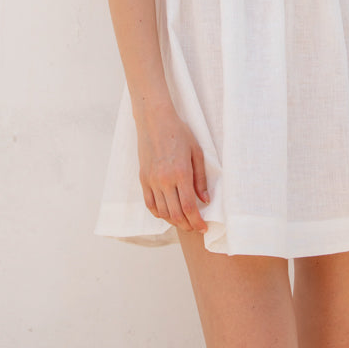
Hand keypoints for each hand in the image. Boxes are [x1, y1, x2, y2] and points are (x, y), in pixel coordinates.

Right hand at [135, 105, 209, 233]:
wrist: (155, 120)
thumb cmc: (179, 132)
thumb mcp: (197, 152)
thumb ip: (201, 178)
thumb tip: (205, 200)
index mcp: (181, 173)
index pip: (189, 207)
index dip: (197, 222)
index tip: (204, 228)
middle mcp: (164, 180)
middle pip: (176, 214)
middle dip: (188, 225)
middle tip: (196, 227)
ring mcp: (151, 180)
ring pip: (162, 212)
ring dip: (174, 221)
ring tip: (184, 222)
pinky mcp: (143, 179)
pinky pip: (150, 204)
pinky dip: (159, 213)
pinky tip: (167, 214)